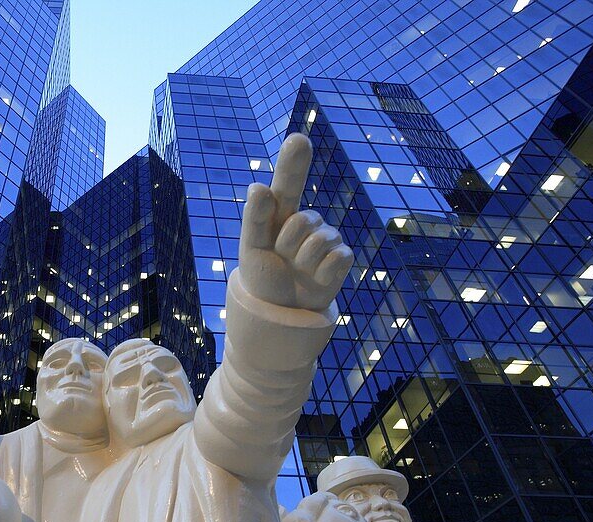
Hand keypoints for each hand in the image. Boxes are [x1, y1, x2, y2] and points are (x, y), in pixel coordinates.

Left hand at [237, 133, 351, 311]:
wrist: (280, 311)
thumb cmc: (262, 277)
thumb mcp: (252, 248)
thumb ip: (255, 218)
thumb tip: (259, 185)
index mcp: (279, 214)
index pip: (286, 184)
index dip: (293, 163)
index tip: (298, 140)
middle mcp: (304, 222)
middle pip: (302, 220)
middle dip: (289, 243)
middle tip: (282, 257)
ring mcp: (325, 238)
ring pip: (321, 239)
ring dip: (304, 260)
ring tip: (297, 269)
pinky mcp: (341, 257)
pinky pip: (338, 256)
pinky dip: (324, 272)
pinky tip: (316, 278)